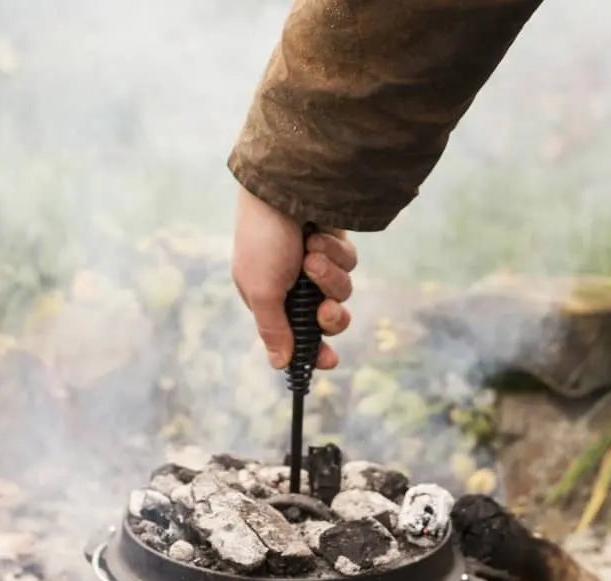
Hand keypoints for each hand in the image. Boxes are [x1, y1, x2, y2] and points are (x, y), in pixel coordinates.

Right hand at [232, 185, 356, 369]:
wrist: (282, 185)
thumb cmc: (264, 239)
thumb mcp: (262, 291)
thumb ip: (274, 330)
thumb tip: (280, 364)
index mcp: (269, 300)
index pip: (295, 337)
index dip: (313, 352)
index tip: (329, 361)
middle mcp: (293, 286)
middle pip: (326, 321)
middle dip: (330, 318)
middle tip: (327, 309)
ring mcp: (316, 266)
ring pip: (341, 292)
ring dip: (329, 277)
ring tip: (312, 255)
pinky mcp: (334, 246)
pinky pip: (348, 264)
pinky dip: (336, 253)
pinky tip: (319, 236)